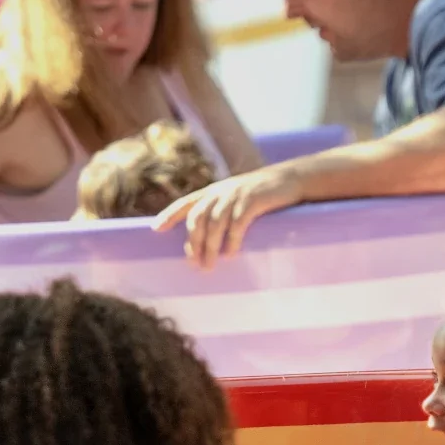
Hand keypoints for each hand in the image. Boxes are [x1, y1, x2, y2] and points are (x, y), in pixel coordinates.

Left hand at [153, 165, 303, 268]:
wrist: (288, 180)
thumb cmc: (261, 194)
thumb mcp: (235, 197)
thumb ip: (220, 211)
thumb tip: (205, 239)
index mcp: (213, 192)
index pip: (186, 203)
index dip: (169, 214)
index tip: (156, 228)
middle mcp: (220, 192)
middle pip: (198, 217)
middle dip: (193, 242)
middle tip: (194, 263)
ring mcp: (236, 196)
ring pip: (215, 223)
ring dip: (210, 246)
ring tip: (209, 265)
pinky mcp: (252, 201)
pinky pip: (237, 223)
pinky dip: (232, 240)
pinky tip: (230, 253)